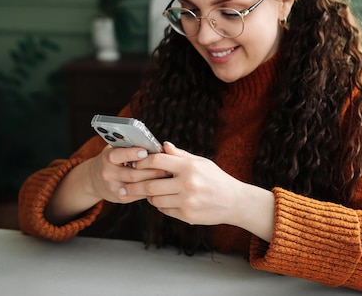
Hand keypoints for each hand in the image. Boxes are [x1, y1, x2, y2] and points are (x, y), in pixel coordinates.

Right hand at [84, 145, 170, 203]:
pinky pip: (139, 194)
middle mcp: (108, 174)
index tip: (145, 152)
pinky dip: (151, 189)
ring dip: (154, 181)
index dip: (132, 153)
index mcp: (107, 158)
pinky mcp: (120, 198)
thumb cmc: (112, 160)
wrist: (94, 179)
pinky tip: (160, 185)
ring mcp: (114, 188)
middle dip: (152, 171)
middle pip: (133, 174)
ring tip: (167, 176)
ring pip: (138, 186)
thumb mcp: (115, 149)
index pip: (118, 155)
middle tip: (168, 167)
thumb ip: (130, 146)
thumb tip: (152, 145)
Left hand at [121, 142, 245, 225]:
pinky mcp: (187, 216)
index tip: (135, 163)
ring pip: (155, 200)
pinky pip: (165, 211)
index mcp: (189, 167)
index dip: (142, 162)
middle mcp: (187, 184)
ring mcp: (187, 202)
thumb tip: (163, 146)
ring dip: (149, 196)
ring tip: (149, 191)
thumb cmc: (217, 179)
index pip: (156, 161)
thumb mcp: (201, 162)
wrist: (234, 201)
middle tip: (127, 184)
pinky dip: (161, 206)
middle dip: (135, 184)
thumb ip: (180, 155)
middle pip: (149, 184)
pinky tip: (165, 200)